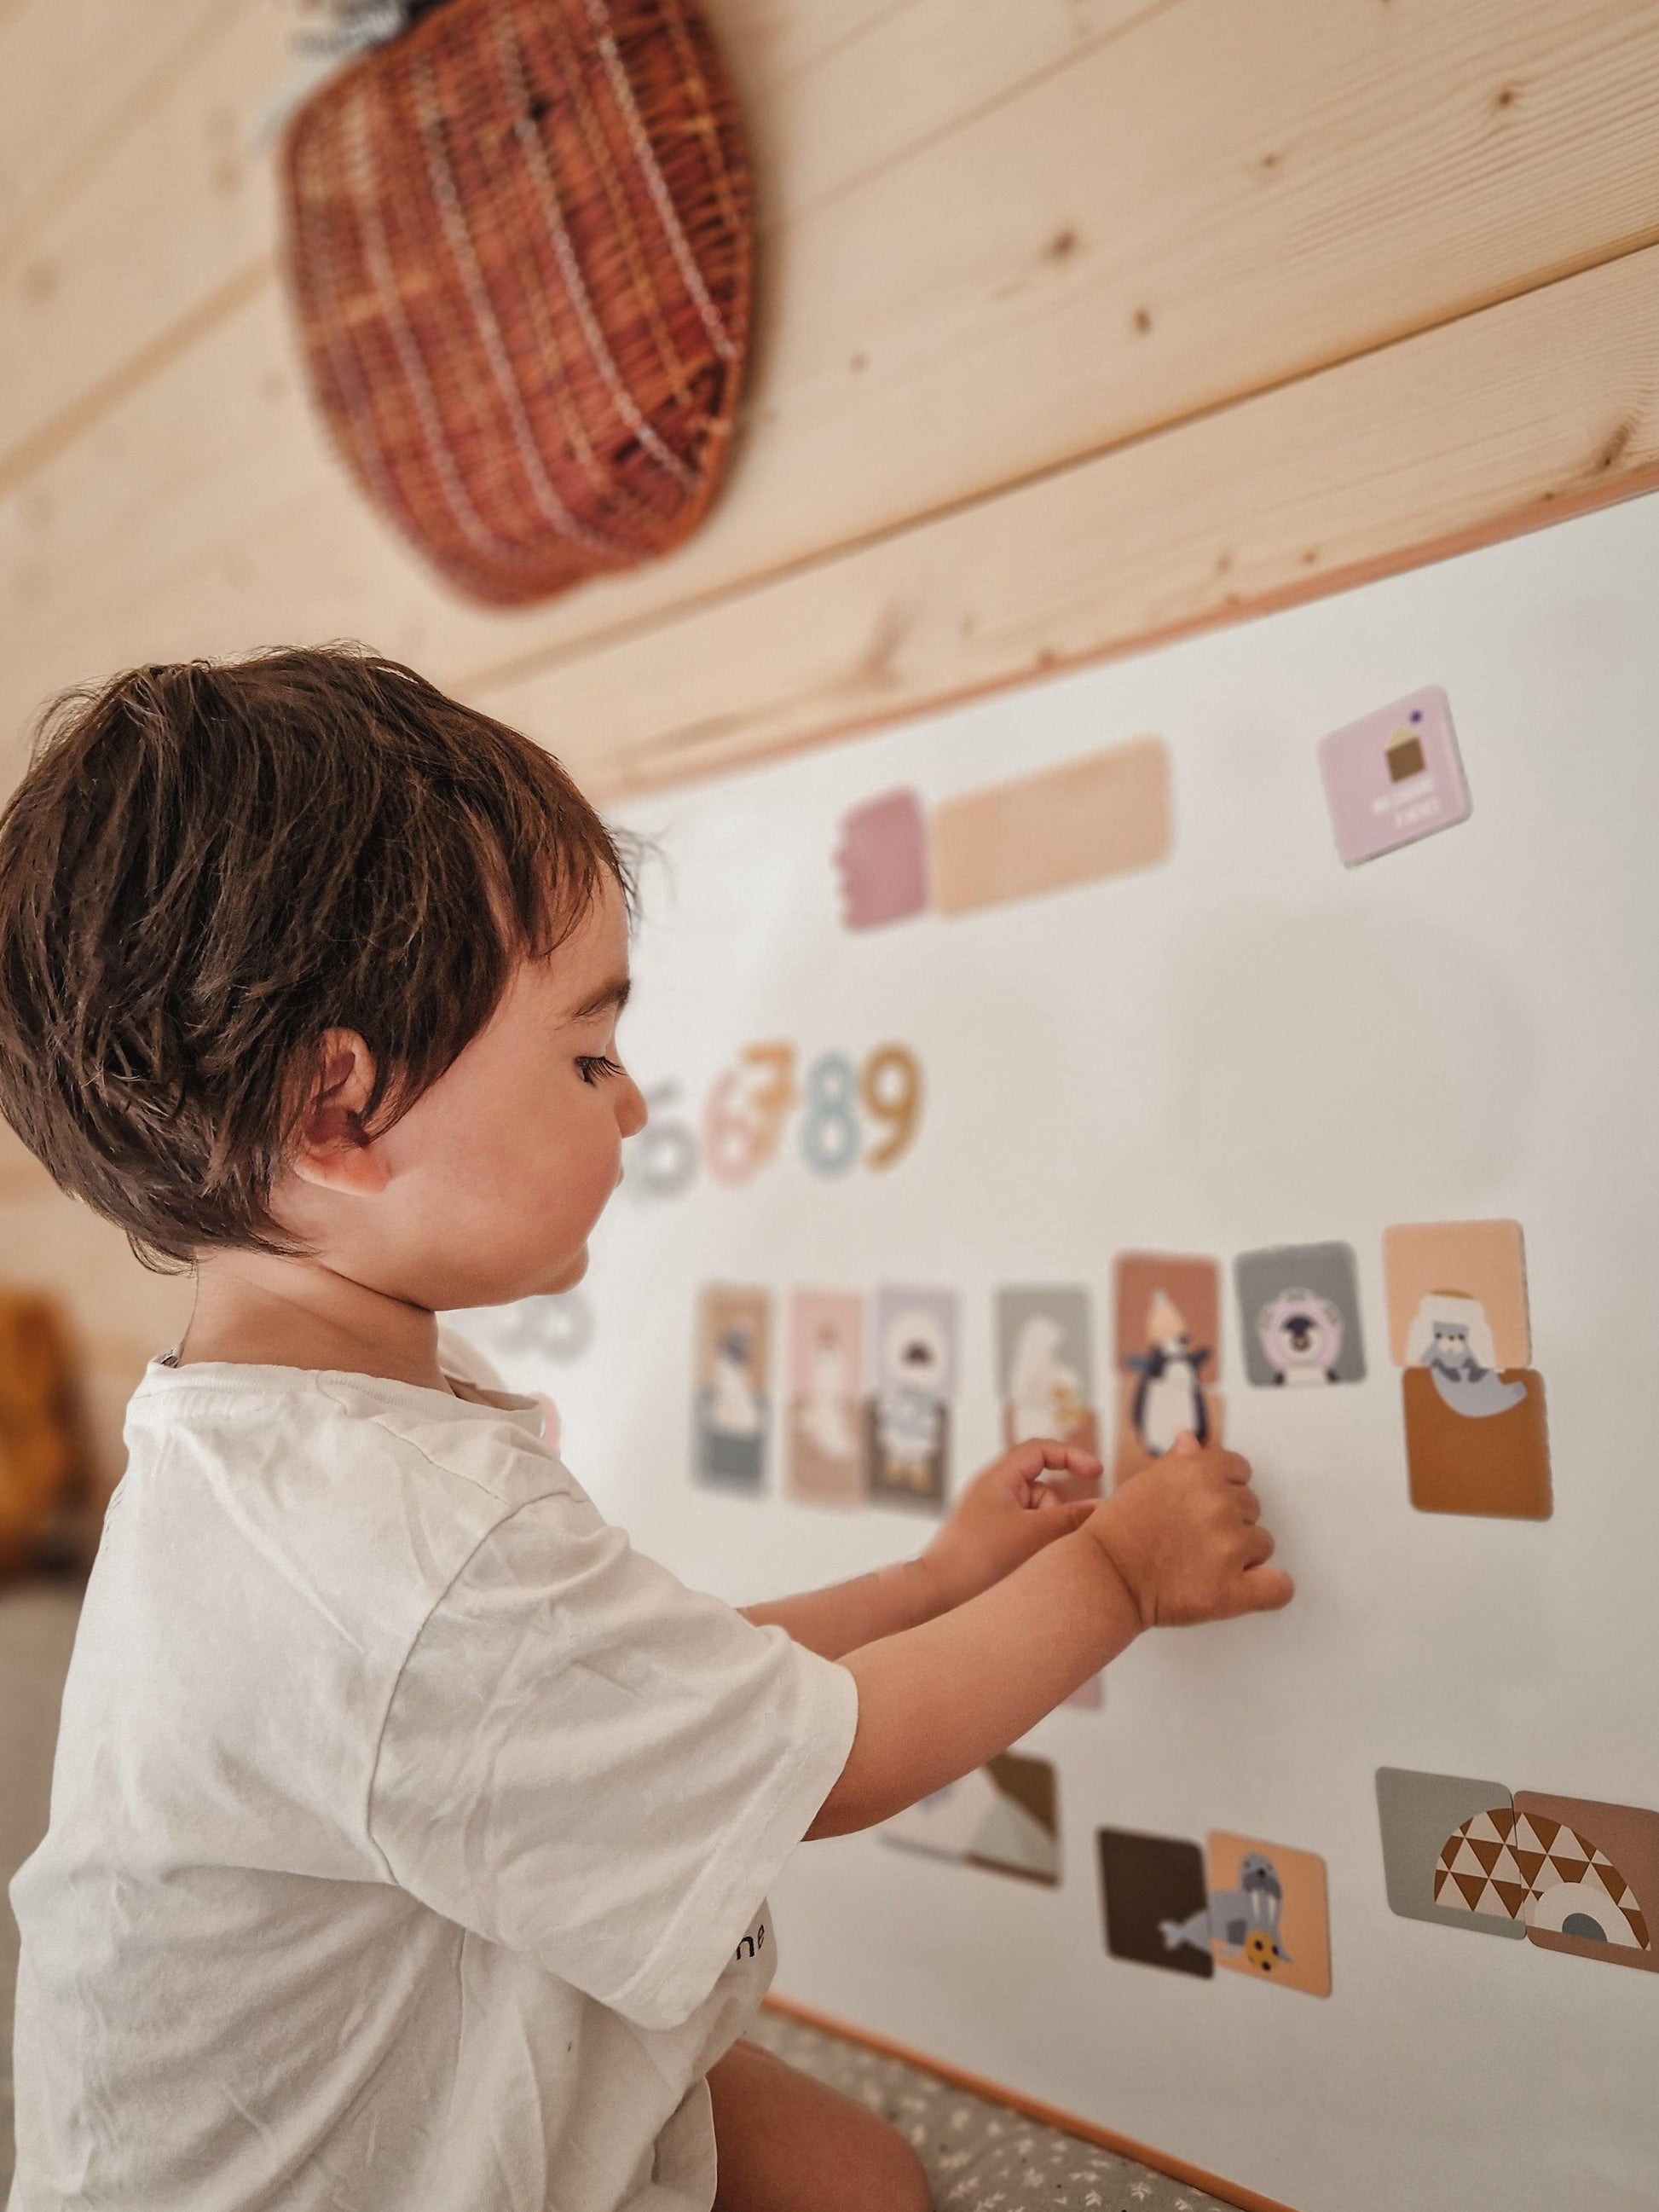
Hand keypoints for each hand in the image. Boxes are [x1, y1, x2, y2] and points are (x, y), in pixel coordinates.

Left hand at [921, 1438, 1102, 1610]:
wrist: (936, 1593)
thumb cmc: (980, 1558)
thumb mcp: (1033, 1534)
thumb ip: (1070, 1518)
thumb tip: (1102, 1507)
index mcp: (998, 1477)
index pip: (1040, 1450)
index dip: (1072, 1455)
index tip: (1098, 1471)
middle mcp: (993, 1490)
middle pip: (1042, 1488)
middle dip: (1056, 1512)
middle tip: (1056, 1539)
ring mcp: (990, 1514)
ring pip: (1036, 1514)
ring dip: (1045, 1533)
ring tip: (1032, 1559)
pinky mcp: (990, 1537)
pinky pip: (1024, 1532)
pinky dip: (1033, 1545)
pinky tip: (1027, 1566)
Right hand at [1083, 1432, 1293, 1628]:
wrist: (1103, 1576)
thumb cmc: (1118, 1530)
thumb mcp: (1144, 1483)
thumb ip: (1178, 1462)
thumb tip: (1192, 1439)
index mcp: (1199, 1471)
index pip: (1241, 1470)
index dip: (1225, 1489)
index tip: (1205, 1505)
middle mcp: (1218, 1503)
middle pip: (1252, 1507)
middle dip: (1230, 1521)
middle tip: (1196, 1538)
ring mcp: (1228, 1547)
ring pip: (1263, 1544)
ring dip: (1241, 1554)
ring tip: (1204, 1564)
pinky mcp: (1232, 1589)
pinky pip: (1279, 1587)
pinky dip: (1269, 1588)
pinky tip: (1249, 1586)